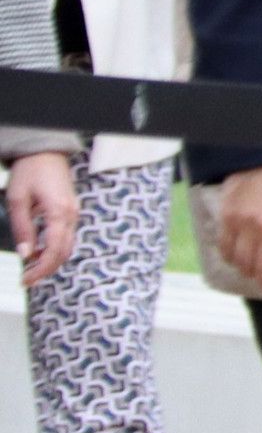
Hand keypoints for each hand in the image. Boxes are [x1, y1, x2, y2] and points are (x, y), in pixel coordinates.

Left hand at [7, 149, 73, 288]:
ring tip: (31, 268)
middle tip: (28, 279)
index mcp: (59, 212)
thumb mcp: (17, 200)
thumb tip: (25, 254)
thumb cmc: (31, 171)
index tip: (26, 280)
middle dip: (47, 269)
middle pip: (64, 252)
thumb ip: (22, 228)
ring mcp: (74, 214)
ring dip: (50, 260)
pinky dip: (54, 249)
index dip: (41, 269)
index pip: (54, 250)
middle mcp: (71, 215)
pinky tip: (38, 252)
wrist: (45, 153)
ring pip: (67, 246)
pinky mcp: (71, 212)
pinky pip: (66, 236)